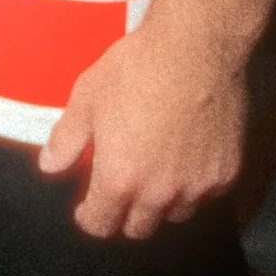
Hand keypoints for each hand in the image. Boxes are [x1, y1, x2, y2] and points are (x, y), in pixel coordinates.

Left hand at [37, 20, 247, 241]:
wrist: (196, 47)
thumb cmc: (138, 68)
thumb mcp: (87, 98)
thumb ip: (66, 140)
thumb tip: (50, 166)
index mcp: (119, 179)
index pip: (100, 225)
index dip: (89, 216)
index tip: (88, 207)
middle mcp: (159, 193)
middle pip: (138, 228)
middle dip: (124, 213)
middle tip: (121, 184)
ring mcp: (196, 186)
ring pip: (174, 215)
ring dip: (161, 203)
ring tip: (155, 171)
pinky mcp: (225, 173)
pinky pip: (205, 195)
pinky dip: (193, 185)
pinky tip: (186, 157)